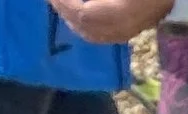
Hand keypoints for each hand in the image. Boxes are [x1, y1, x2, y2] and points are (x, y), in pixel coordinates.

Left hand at [48, 0, 170, 35]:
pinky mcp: (128, 33)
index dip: (65, 2)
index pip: (84, 13)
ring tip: (59, 4)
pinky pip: (99, 36)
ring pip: (90, 34)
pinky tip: (77, 15)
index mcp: (121, 11)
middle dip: (64, 10)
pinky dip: (84, 26)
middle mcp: (121, 28)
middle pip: (84, 26)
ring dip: (71, 19)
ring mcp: (125, 33)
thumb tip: (82, 1)